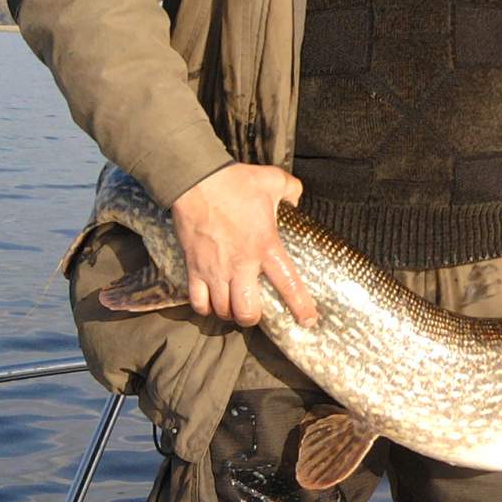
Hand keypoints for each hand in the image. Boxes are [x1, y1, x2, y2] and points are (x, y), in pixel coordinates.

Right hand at [170, 163, 316, 327]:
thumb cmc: (235, 182)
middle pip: (247, 312)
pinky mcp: (194, 268)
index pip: (288, 285)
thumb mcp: (273, 180)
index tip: (308, 321)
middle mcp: (241, 264)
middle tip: (255, 310)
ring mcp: (214, 269)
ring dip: (230, 313)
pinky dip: (205, 307)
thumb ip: (292, 190)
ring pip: (222, 310)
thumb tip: (296, 200)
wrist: (196, 180)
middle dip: (252, 318)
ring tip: (234, 307)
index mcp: (266, 246)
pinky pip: (197, 302)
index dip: (300, 307)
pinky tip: (211, 302)